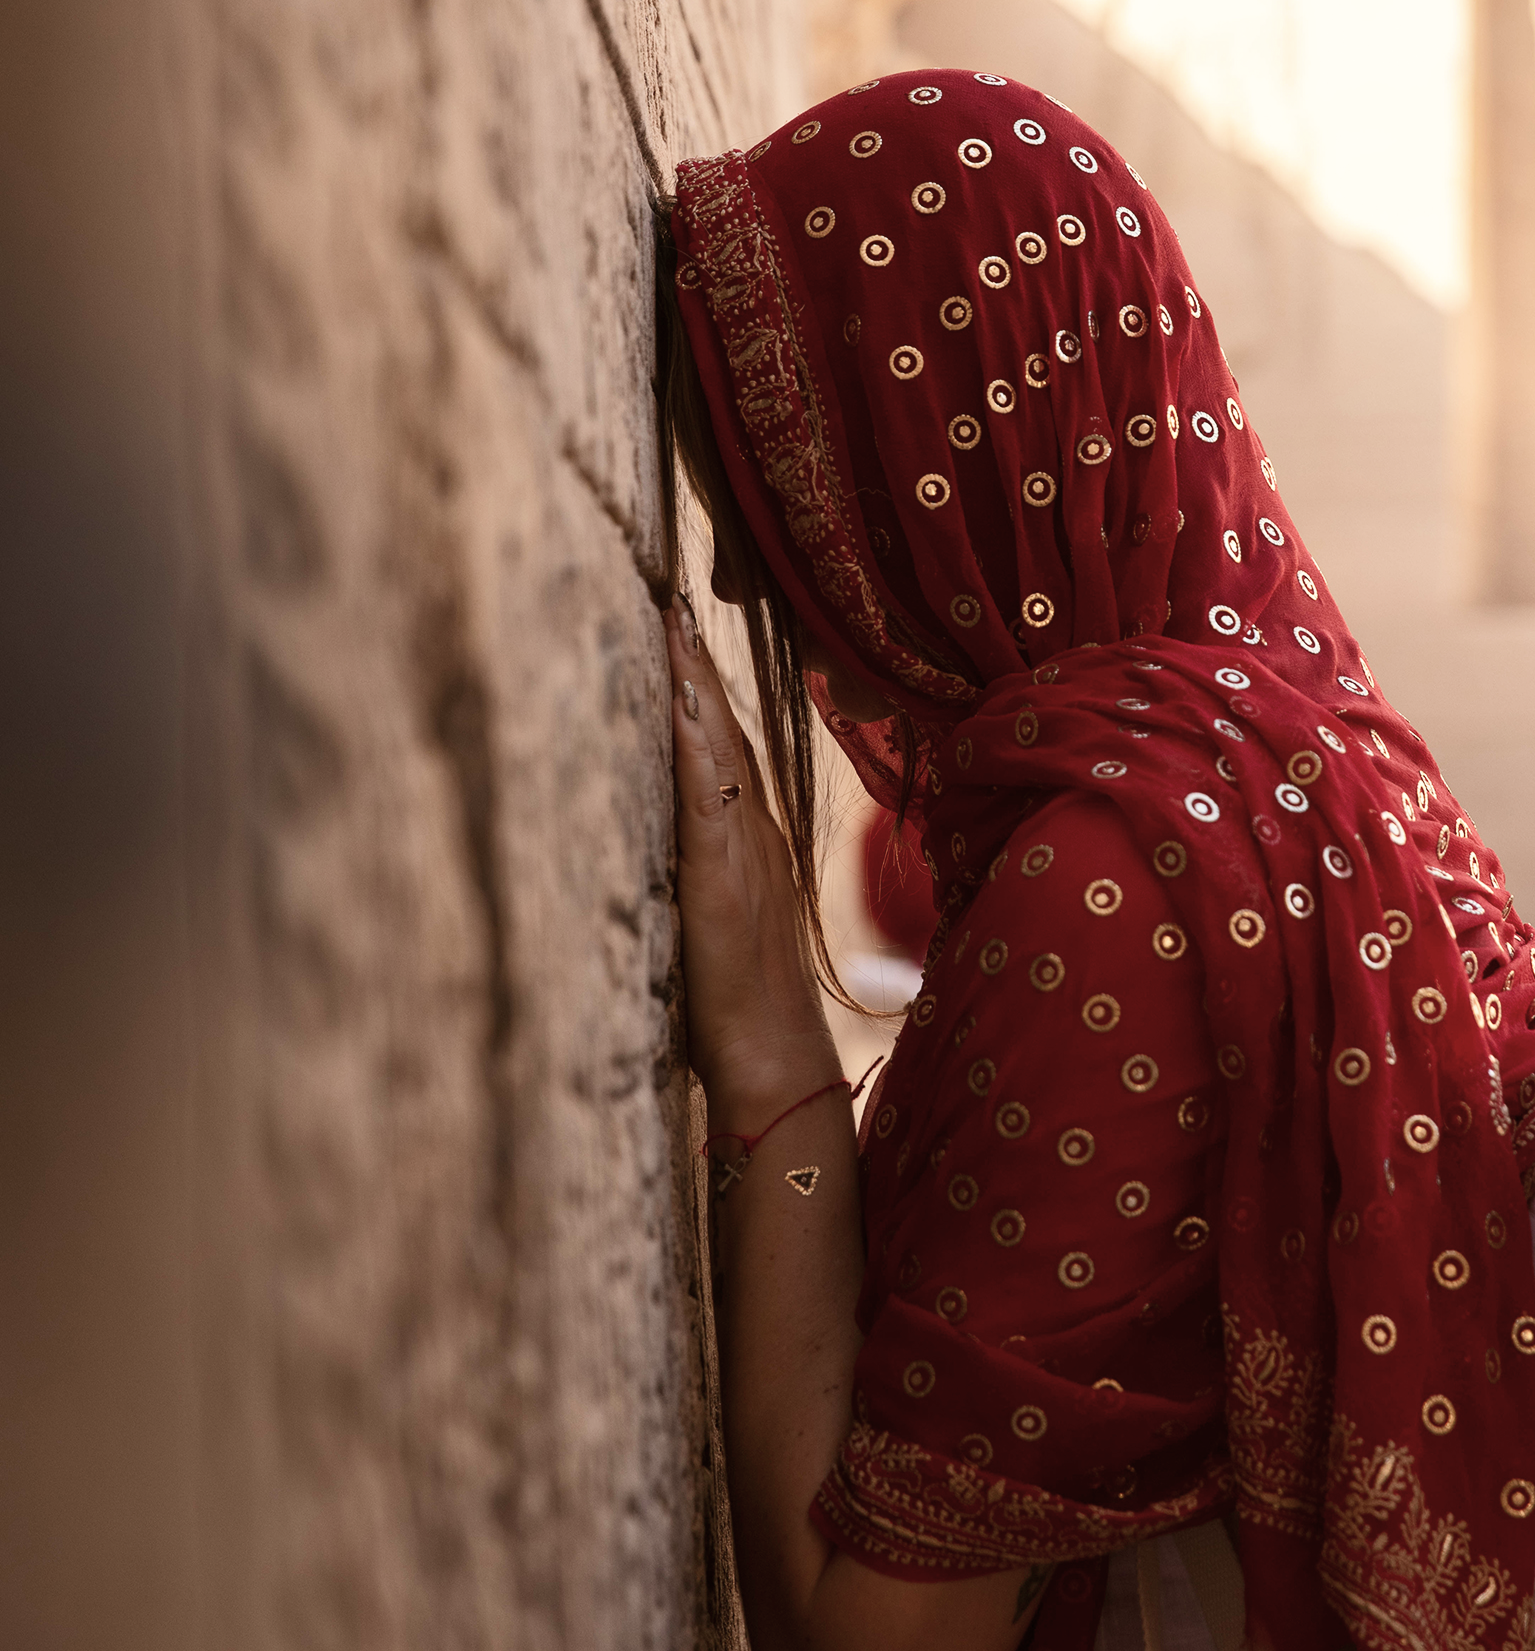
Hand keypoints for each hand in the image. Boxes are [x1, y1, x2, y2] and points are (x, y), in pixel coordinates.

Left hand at [667, 602, 836, 1124]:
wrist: (774, 1060)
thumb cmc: (732, 1005)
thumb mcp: (704, 921)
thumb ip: (686, 874)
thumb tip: (644, 842)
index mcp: (745, 839)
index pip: (720, 744)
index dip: (699, 684)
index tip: (673, 619)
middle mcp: (752, 831)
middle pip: (723, 728)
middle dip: (695, 660)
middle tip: (670, 590)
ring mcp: (744, 850)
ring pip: (719, 748)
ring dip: (696, 683)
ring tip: (672, 619)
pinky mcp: (726, 877)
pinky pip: (711, 795)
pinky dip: (699, 744)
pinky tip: (684, 704)